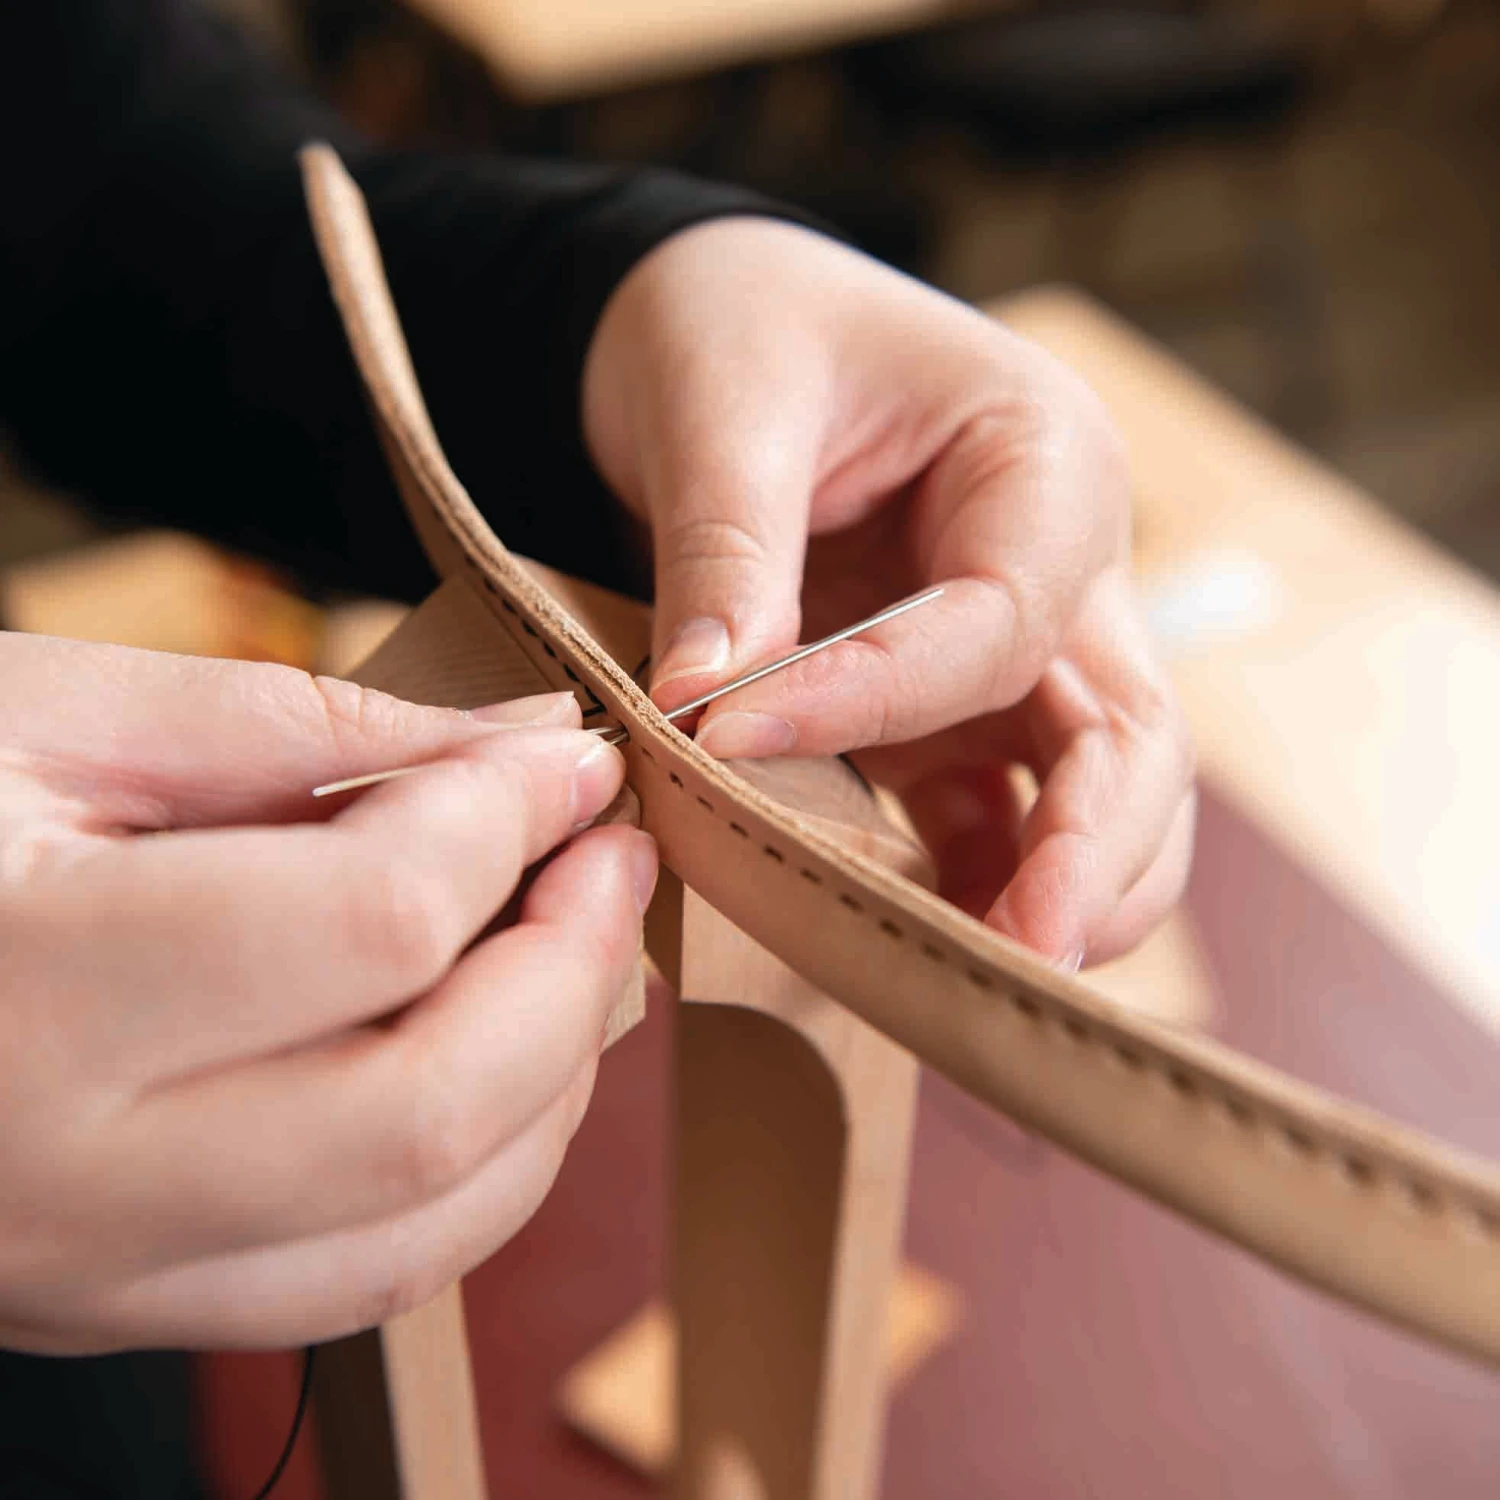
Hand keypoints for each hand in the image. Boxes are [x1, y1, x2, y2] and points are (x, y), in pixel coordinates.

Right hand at [0, 633, 655, 1352]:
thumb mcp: (52, 717)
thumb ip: (305, 728)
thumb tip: (525, 750)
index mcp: (30, 985)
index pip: (374, 924)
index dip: (510, 824)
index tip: (570, 765)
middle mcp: (69, 1174)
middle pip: (433, 1107)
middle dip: (571, 968)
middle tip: (607, 856)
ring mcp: (96, 1270)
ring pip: (427, 1226)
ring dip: (553, 1080)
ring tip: (571, 948)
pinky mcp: (120, 1302)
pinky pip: (364, 1279)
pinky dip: (479, 1169)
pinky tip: (499, 1056)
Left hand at [583, 218, 1193, 968]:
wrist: (719, 333)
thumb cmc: (740, 328)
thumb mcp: (723, 406)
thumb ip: (729, 554)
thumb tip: (705, 701)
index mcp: (1043, 462)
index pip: (1002, 621)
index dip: (880, 697)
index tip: (734, 738)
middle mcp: (1061, 570)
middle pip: (1132, 741)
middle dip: (1088, 856)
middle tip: (1012, 956)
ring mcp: (1016, 655)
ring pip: (1091, 800)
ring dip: (1050, 896)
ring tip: (968, 985)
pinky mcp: (952, 714)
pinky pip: (989, 817)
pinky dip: (964, 886)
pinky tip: (905, 941)